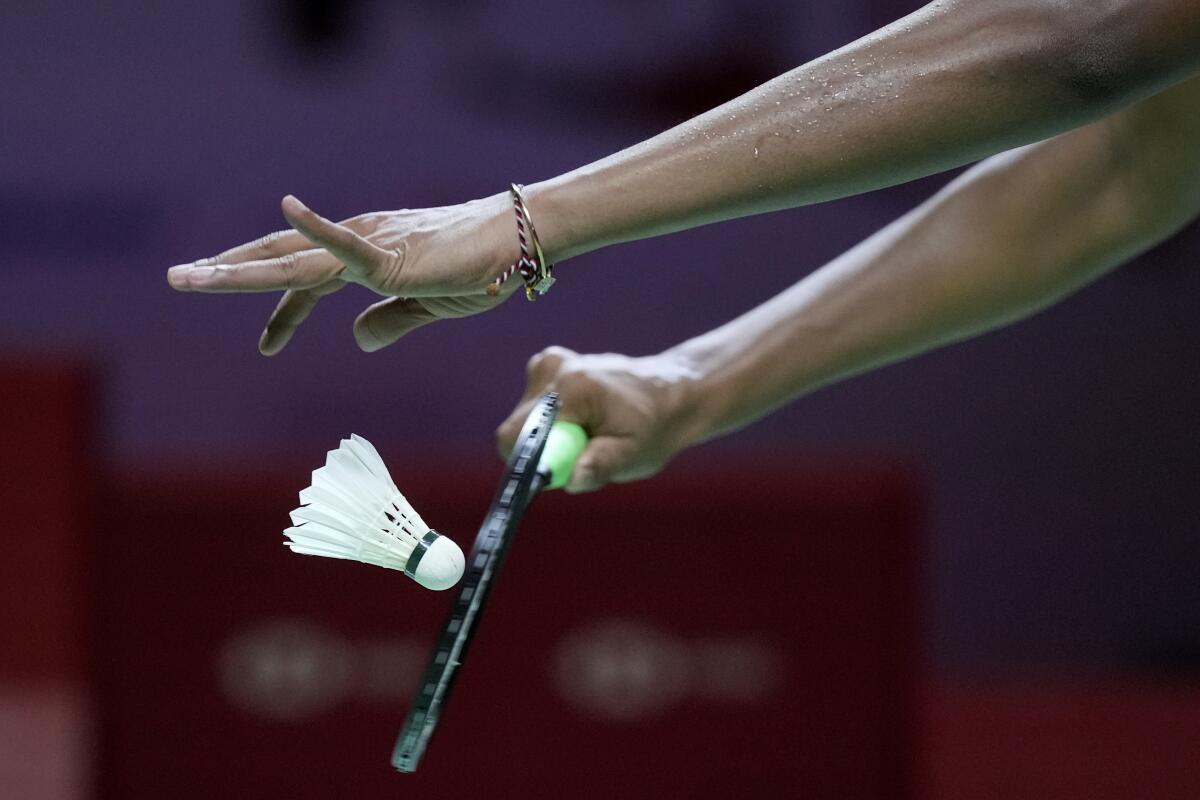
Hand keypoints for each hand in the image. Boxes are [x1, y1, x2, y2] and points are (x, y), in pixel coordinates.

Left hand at [167, 193, 522, 353]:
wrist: (516, 243)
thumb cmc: (481, 268)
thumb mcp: (428, 307)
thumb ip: (391, 322)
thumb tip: (358, 341)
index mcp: (365, 260)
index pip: (307, 282)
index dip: (283, 313)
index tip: (267, 346)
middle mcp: (357, 246)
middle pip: (281, 260)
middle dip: (229, 272)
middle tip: (180, 279)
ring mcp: (370, 246)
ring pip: (293, 260)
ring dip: (238, 268)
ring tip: (191, 275)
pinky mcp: (392, 254)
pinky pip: (349, 242)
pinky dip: (317, 227)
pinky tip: (289, 207)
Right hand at [496, 346, 704, 492]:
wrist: (669, 395)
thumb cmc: (653, 427)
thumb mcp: (632, 455)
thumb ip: (600, 465)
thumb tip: (572, 479)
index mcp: (572, 387)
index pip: (517, 435)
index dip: (531, 461)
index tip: (559, 470)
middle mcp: (553, 368)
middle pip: (518, 429)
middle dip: (545, 450)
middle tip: (584, 452)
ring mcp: (548, 363)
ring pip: (524, 421)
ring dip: (551, 438)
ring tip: (590, 435)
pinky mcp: (547, 365)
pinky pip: (532, 408)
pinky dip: (553, 422)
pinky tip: (584, 419)